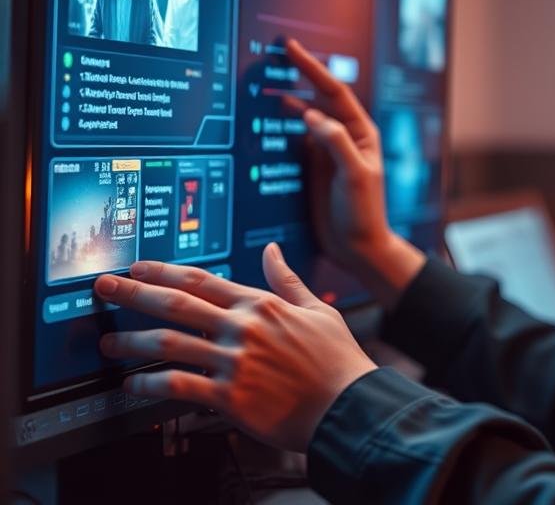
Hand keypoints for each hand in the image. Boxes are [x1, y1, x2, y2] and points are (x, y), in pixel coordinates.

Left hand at [94, 243, 375, 452]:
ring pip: (170, 343)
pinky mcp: (231, 397)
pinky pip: (178, 386)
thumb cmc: (337, 359)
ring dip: (133, 342)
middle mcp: (243, 328)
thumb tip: (271, 250)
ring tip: (108, 344)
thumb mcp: (316, 309)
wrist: (349, 405)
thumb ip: (286, 279)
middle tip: (105, 287)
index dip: (164, 271)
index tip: (138, 268)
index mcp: (261, 304)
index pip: (202, 279)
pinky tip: (132, 385)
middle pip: (177, 303)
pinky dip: (149, 385)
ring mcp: (235, 362)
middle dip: (134, 293)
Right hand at [284, 38, 424, 305]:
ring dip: (284, 101)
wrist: (358, 249)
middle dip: (297, 76)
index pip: (334, 91)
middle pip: (316, 98)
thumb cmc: (364, 213)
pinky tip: (262, 121)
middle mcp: (343, 137)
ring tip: (261, 83)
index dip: (312, 68)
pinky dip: (278, 128)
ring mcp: (326, 152)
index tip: (291, 48)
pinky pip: (292, 141)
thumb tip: (312, 115)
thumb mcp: (355, 175)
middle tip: (272, 56)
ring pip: (302, 117)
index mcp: (360, 132)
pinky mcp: (311, 168)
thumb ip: (336, 143)